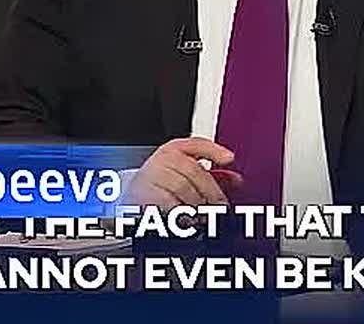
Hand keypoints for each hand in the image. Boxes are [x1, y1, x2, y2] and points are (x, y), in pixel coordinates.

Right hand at [125, 137, 241, 210]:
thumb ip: (210, 177)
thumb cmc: (160, 190)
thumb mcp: (184, 178)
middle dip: (211, 191)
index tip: (229, 158)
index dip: (213, 149)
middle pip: (193, 170)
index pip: (193, 144)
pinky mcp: (143, 196)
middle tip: (220, 207)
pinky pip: (170, 205)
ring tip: (202, 216)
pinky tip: (186, 220)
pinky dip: (182, 215)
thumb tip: (236, 180)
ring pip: (183, 188)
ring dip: (197, 206)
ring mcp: (150, 177)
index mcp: (171, 152)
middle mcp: (159, 161)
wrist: (128, 204)